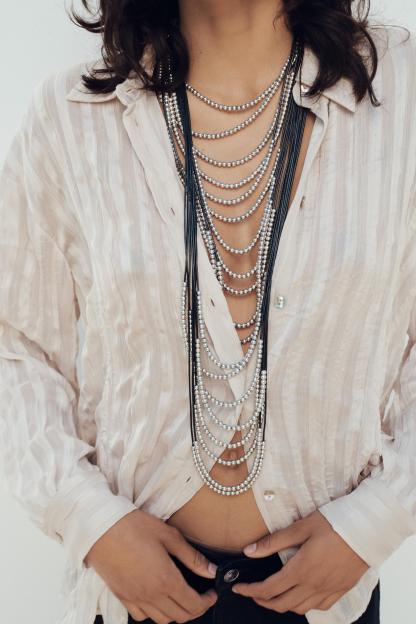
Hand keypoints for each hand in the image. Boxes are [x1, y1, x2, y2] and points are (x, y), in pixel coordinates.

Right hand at [84, 508, 217, 622]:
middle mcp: (151, 594)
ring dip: (175, 613)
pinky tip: (157, 597)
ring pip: (162, 620)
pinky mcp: (122, 597)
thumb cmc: (132, 526)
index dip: (207, 602)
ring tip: (180, 596)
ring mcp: (134, 598)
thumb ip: (192, 557)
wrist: (99, 528)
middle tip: (200, 596)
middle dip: (195, 609)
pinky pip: (142, 616)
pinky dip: (154, 612)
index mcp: (166, 579)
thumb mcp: (168, 535)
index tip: (211, 593)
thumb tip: (211, 571)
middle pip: (180, 616)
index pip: (193, 605)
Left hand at [231, 510, 368, 614]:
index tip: (239, 588)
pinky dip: (304, 605)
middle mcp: (314, 585)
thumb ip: (274, 541)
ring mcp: (328, 590)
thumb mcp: (301, 527)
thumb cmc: (335, 523)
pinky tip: (301, 595)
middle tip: (252, 592)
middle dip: (263, 601)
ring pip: (300, 608)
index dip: (250, 590)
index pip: (269, 588)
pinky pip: (319, 607)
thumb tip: (250, 551)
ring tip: (273, 594)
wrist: (368, 529)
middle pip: (282, 604)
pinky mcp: (341, 590)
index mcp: (301, 569)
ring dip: (282, 605)